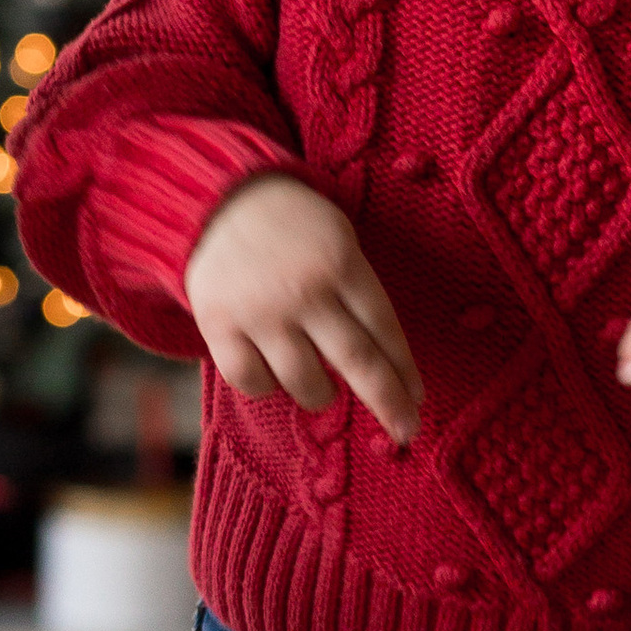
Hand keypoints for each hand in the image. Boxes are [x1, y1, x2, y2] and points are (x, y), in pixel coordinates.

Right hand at [185, 175, 421, 447]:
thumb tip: (385, 361)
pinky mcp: (219, 326)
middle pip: (357, 361)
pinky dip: (268, 386)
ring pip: (305, 382)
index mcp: (340, 263)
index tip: (416, 401)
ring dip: (322, 395)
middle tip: (405, 430)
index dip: (404, 371)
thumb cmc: (289, 224)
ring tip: (322, 389)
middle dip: (387, 402)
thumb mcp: (337, 237)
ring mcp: (260, 312)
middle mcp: (304, 291)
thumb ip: (357, 290)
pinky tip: (274, 374)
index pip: (384, 328)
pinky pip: (251, 381)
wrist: (214, 200)